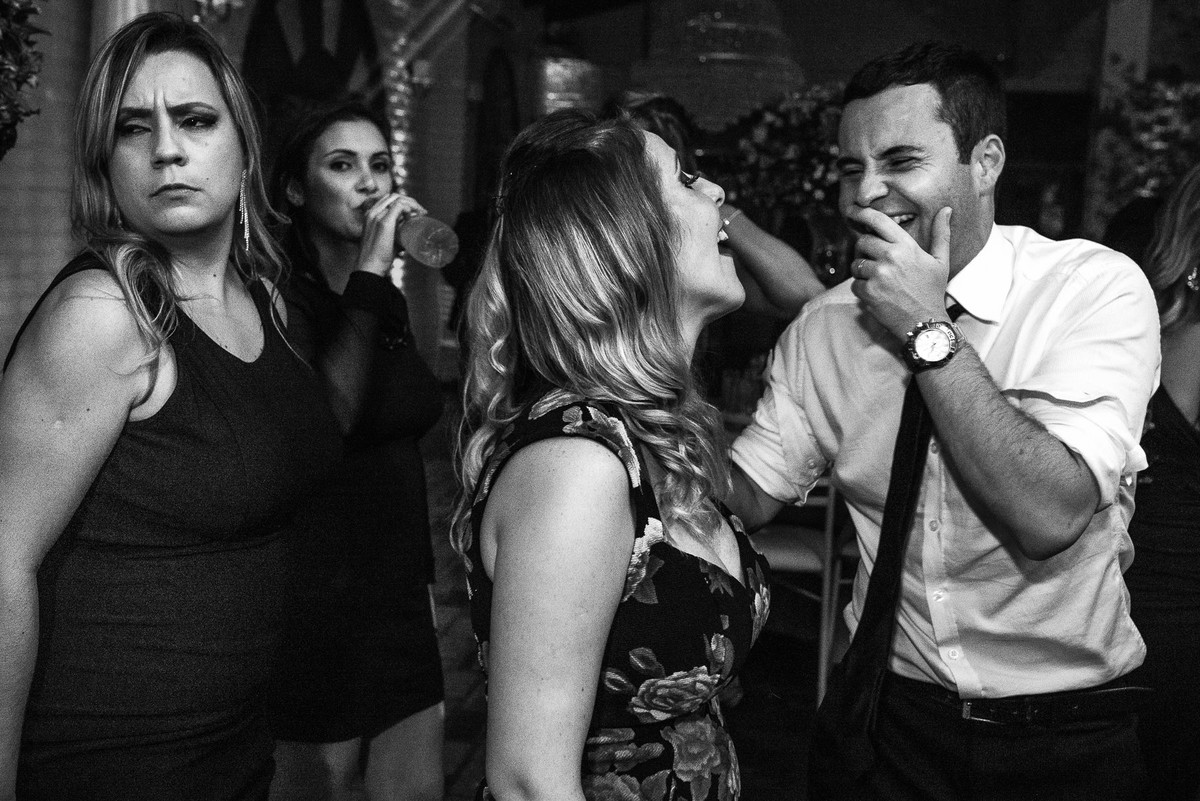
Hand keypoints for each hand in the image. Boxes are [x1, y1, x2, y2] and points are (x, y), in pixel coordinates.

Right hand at [356, 193, 427, 275]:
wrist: (369, 265)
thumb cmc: (379, 257)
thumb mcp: (388, 240)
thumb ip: (397, 234)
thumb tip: (410, 236)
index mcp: (371, 215)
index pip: (388, 200)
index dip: (404, 202)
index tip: (415, 212)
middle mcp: (373, 212)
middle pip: (394, 197)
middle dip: (410, 201)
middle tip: (422, 212)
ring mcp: (377, 215)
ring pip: (397, 198)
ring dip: (412, 203)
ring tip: (422, 213)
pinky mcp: (384, 222)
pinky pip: (399, 205)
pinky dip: (410, 207)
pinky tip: (416, 214)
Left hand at [847, 205, 951, 340]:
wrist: (924, 323)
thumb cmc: (932, 291)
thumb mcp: (941, 261)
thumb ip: (941, 234)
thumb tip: (946, 210)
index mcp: (906, 246)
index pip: (879, 221)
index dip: (863, 213)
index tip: (852, 210)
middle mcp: (891, 257)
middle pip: (862, 242)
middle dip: (865, 250)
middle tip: (876, 263)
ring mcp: (878, 274)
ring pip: (856, 264)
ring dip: (863, 272)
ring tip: (881, 282)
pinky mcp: (868, 291)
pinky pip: (855, 283)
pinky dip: (862, 289)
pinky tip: (878, 294)